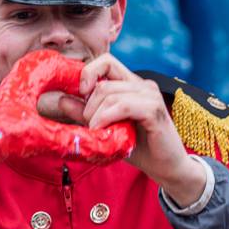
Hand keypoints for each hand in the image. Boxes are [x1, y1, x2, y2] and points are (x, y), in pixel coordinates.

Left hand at [37, 53, 205, 204]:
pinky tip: (104, 130)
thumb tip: (61, 99)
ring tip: (97, 132)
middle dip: (88, 105)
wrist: (166, 167)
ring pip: (110, 93)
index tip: (80, 94)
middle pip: (103, 81)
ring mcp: (151, 96)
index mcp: (132, 85)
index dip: (88, 72)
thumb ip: (86, 113)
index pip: (106, 61)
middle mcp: (143, 86)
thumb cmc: (140, 148)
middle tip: (90, 126)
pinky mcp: (154, 110)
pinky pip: (123, 106)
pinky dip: (107, 118)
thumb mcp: (106, 129)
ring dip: (96, 115)